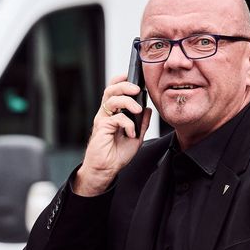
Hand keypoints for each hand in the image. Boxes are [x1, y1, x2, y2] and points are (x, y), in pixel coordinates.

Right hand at [73, 75, 151, 195]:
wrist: (106, 169)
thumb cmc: (116, 155)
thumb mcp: (136, 137)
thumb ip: (142, 123)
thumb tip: (148, 109)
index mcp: (113, 113)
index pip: (115, 91)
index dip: (122, 81)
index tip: (135, 80)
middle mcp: (106, 114)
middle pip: (111, 89)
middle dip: (125, 86)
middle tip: (137, 90)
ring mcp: (103, 120)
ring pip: (112, 99)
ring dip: (128, 102)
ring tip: (137, 110)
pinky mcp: (101, 127)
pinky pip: (116, 118)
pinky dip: (127, 124)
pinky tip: (131, 133)